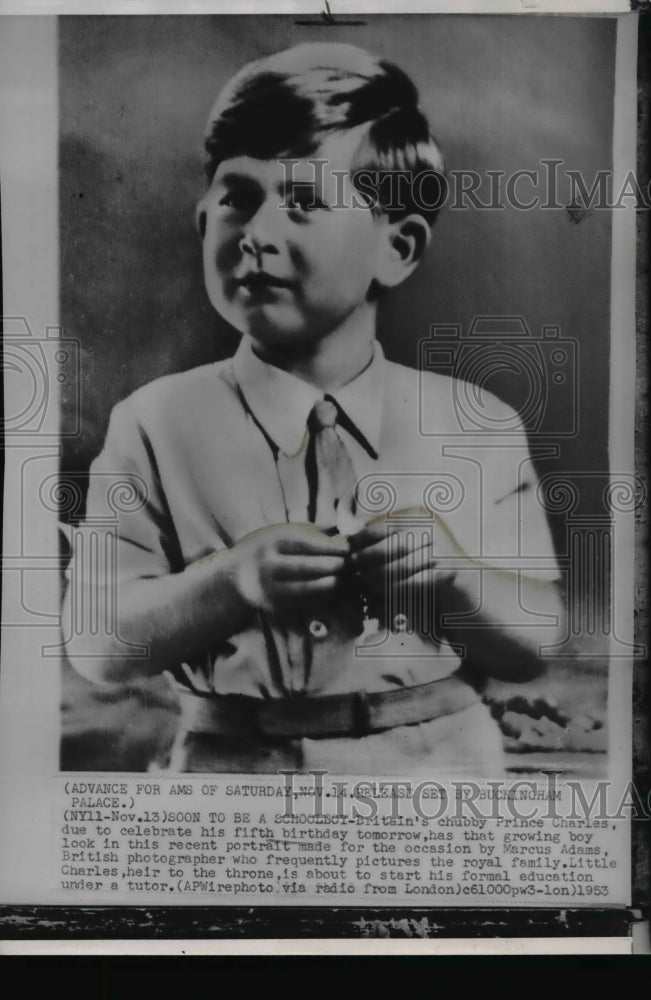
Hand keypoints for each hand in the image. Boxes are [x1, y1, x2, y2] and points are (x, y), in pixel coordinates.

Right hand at [231, 522, 349, 614]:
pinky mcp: (275, 606)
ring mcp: (270, 588)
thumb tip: (341, 539)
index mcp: (271, 543)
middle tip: (349, 564)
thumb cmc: (267, 549)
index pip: (306, 544)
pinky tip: (332, 590)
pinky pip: (304, 603)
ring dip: (330, 584)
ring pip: (307, 588)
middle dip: (333, 566)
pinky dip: (322, 597)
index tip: (347, 549)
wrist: (236, 576)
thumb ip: (309, 534)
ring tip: (344, 578)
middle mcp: (268, 566)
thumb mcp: (280, 533)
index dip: (330, 547)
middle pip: (307, 567)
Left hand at [348, 506, 441, 599]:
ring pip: (404, 565)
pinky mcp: (445, 574)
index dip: (368, 534)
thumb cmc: (423, 558)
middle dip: (371, 554)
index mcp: (422, 519)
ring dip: (378, 573)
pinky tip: (377, 588)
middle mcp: (433, 533)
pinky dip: (393, 587)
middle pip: (396, 544)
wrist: (456, 578)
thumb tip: (350, 535)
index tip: (350, 542)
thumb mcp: (406, 541)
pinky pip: (414, 582)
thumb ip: (382, 536)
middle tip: (353, 562)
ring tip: (362, 576)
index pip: (391, 524)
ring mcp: (441, 554)